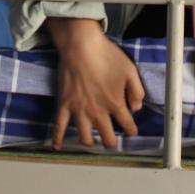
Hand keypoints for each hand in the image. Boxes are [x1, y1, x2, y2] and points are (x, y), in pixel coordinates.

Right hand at [46, 17, 144, 149]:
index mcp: (115, 103)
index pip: (127, 124)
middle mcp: (98, 112)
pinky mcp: (64, 105)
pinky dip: (57, 138)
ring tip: (93, 142)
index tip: (132, 131)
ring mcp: (79, 110)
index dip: (131, 129)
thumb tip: (137, 108)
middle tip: (112, 142)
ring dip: (91, 142)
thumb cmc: (107, 56)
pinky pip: (59, 126)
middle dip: (112, 142)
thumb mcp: (130, 70)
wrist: (82, 47)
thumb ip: (137, 91)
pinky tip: (57, 146)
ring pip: (85, 137)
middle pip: (107, 136)